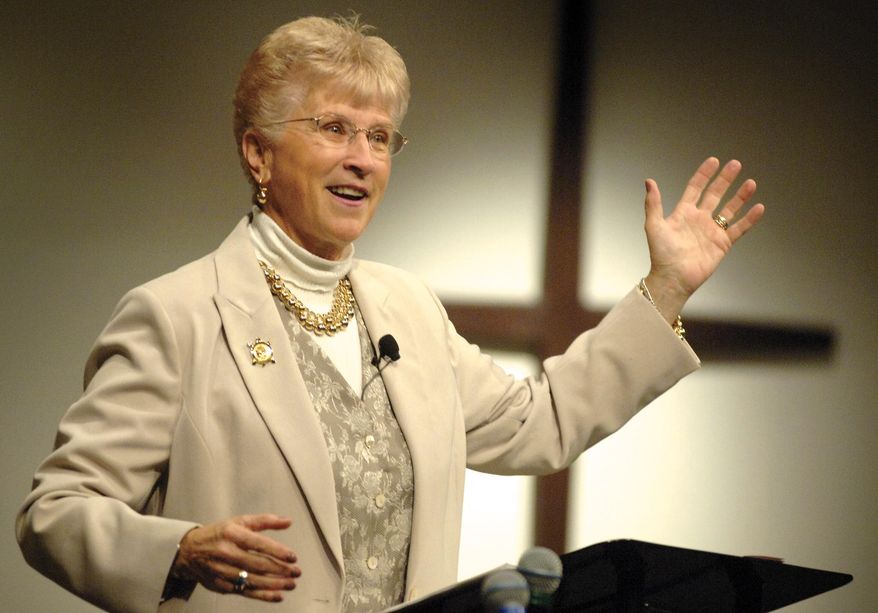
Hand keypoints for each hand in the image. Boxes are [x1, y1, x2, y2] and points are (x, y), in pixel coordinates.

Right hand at [173, 514, 300, 602]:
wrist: (188, 551)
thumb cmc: (219, 534)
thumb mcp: (239, 521)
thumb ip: (265, 521)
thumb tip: (288, 521)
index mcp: (232, 534)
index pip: (258, 543)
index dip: (277, 551)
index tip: (293, 557)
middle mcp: (226, 553)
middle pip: (257, 564)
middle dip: (280, 570)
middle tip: (296, 572)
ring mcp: (222, 571)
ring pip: (252, 580)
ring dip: (274, 584)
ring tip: (291, 584)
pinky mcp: (220, 585)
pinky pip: (244, 591)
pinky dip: (262, 595)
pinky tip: (277, 595)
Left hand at [643, 157, 764, 320]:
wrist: (673, 278)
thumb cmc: (661, 254)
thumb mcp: (654, 225)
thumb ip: (653, 203)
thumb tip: (649, 181)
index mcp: (683, 213)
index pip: (695, 188)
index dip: (704, 174)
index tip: (714, 161)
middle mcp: (699, 219)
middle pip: (715, 194)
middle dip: (725, 179)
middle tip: (736, 164)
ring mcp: (712, 231)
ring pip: (730, 209)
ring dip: (740, 196)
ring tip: (751, 183)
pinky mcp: (722, 244)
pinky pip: (739, 229)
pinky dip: (750, 219)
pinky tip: (759, 207)